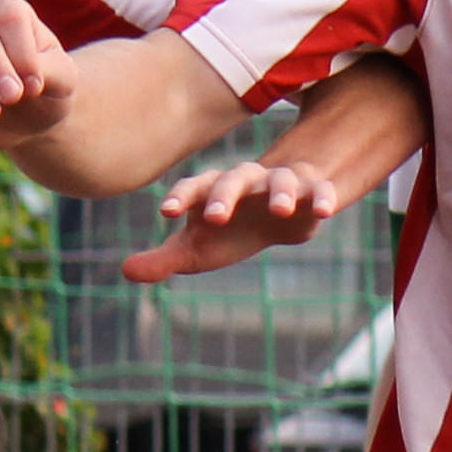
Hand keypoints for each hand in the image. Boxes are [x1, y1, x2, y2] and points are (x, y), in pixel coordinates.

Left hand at [124, 158, 351, 282]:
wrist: (278, 213)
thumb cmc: (228, 228)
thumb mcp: (196, 247)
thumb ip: (163, 258)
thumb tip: (126, 271)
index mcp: (212, 190)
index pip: (193, 187)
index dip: (180, 197)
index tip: (166, 213)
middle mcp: (245, 181)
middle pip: (233, 179)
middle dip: (224, 195)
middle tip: (215, 216)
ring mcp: (279, 183)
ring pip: (279, 181)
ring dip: (278, 193)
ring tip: (279, 210)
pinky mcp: (311, 191)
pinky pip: (317, 190)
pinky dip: (321, 196)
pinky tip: (325, 211)